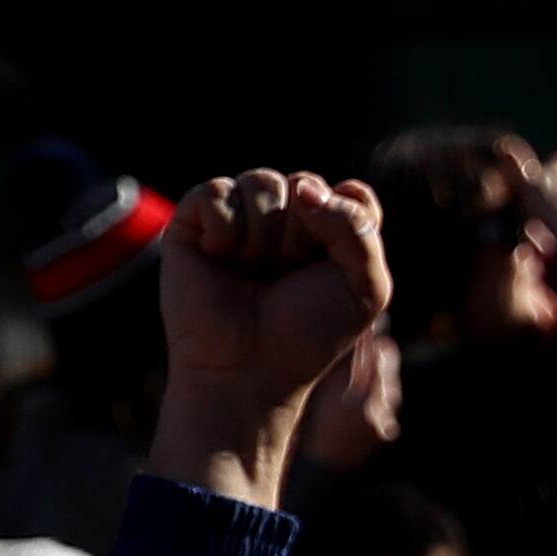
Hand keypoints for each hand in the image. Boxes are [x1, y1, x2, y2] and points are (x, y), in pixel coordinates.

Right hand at [150, 171, 389, 504]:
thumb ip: (358, 225)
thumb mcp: (365, 285)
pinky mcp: (191, 227)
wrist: (246, 374)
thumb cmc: (305, 337)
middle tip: (280, 279)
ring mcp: (235, 220)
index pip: (349, 192)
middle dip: (299, 236)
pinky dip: (224, 226)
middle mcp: (281, 219)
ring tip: (249, 272)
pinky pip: (214, 191)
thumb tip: (302, 189)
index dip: (343, 225)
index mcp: (324, 231)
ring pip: (261, 182)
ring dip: (262, 236)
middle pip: (306, 183)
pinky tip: (219, 258)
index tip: (327, 270)